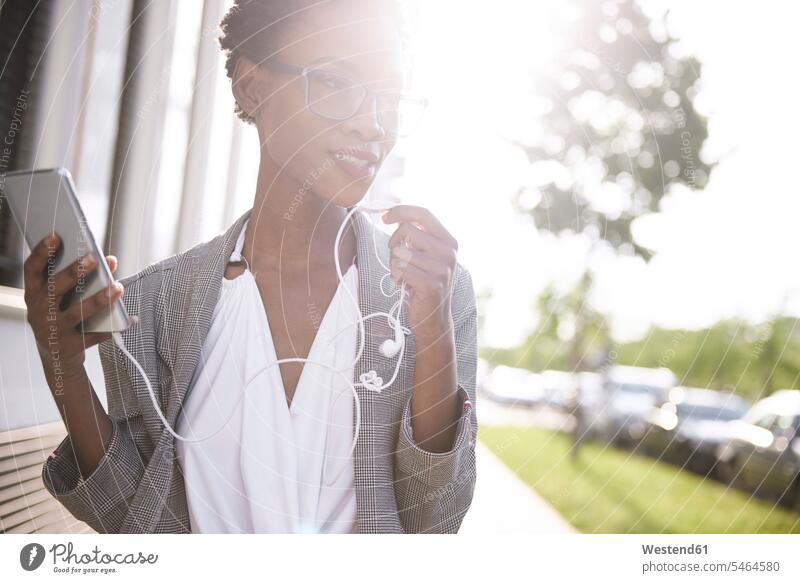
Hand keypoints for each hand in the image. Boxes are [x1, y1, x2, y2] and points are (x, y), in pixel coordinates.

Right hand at [23, 233, 127, 377]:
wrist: (56, 357)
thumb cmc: (62, 316)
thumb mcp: (64, 298)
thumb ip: (83, 277)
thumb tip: (111, 260)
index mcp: (34, 294)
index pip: (32, 269)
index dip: (42, 252)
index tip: (56, 236)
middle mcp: (38, 311)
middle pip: (55, 287)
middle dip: (75, 272)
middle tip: (95, 258)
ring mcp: (52, 330)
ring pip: (77, 312)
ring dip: (100, 299)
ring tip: (119, 287)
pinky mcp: (69, 347)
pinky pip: (94, 335)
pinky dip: (113, 328)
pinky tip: (129, 320)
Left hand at [382, 205, 458, 340]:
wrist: (434, 318)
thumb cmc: (423, 282)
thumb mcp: (425, 255)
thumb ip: (416, 235)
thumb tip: (392, 215)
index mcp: (448, 240)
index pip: (423, 214)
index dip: (401, 211)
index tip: (384, 217)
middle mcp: (449, 252)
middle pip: (407, 230)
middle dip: (393, 242)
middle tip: (397, 258)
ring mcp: (442, 268)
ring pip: (400, 251)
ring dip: (394, 263)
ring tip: (404, 274)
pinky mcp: (432, 283)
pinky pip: (400, 268)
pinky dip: (396, 276)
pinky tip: (404, 284)